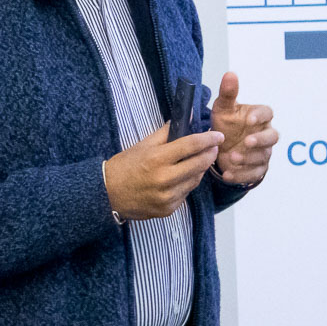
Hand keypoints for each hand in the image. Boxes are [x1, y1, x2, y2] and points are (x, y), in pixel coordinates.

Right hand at [104, 123, 221, 219]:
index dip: (208, 139)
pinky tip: (182, 177)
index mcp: (157, 159)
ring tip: (198, 160)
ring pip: (195, 180)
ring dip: (200, 169)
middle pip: (199, 164)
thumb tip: (186, 116)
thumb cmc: (125, 166)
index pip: (191, 145)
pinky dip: (187, 184)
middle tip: (214, 147)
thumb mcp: (144, 144)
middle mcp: (164, 179)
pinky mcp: (168, 209)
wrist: (108, 194)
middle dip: (210, 153)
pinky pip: (186, 194)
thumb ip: (167, 131)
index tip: (218, 135)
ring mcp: (167, 197)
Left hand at [210, 71, 276, 186]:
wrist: (221, 147)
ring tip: (231, 157)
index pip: (267, 113)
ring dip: (248, 158)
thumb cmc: (226, 124)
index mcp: (259, 117)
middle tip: (247, 141)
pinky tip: (228, 174)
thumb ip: (228, 93)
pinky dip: (241, 175)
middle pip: (273, 137)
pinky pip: (254, 173)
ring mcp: (263, 152)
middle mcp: (265, 134)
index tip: (249, 119)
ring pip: (262, 156)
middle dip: (261, 140)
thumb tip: (230, 74)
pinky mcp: (257, 169)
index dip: (260, 116)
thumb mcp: (223, 108)